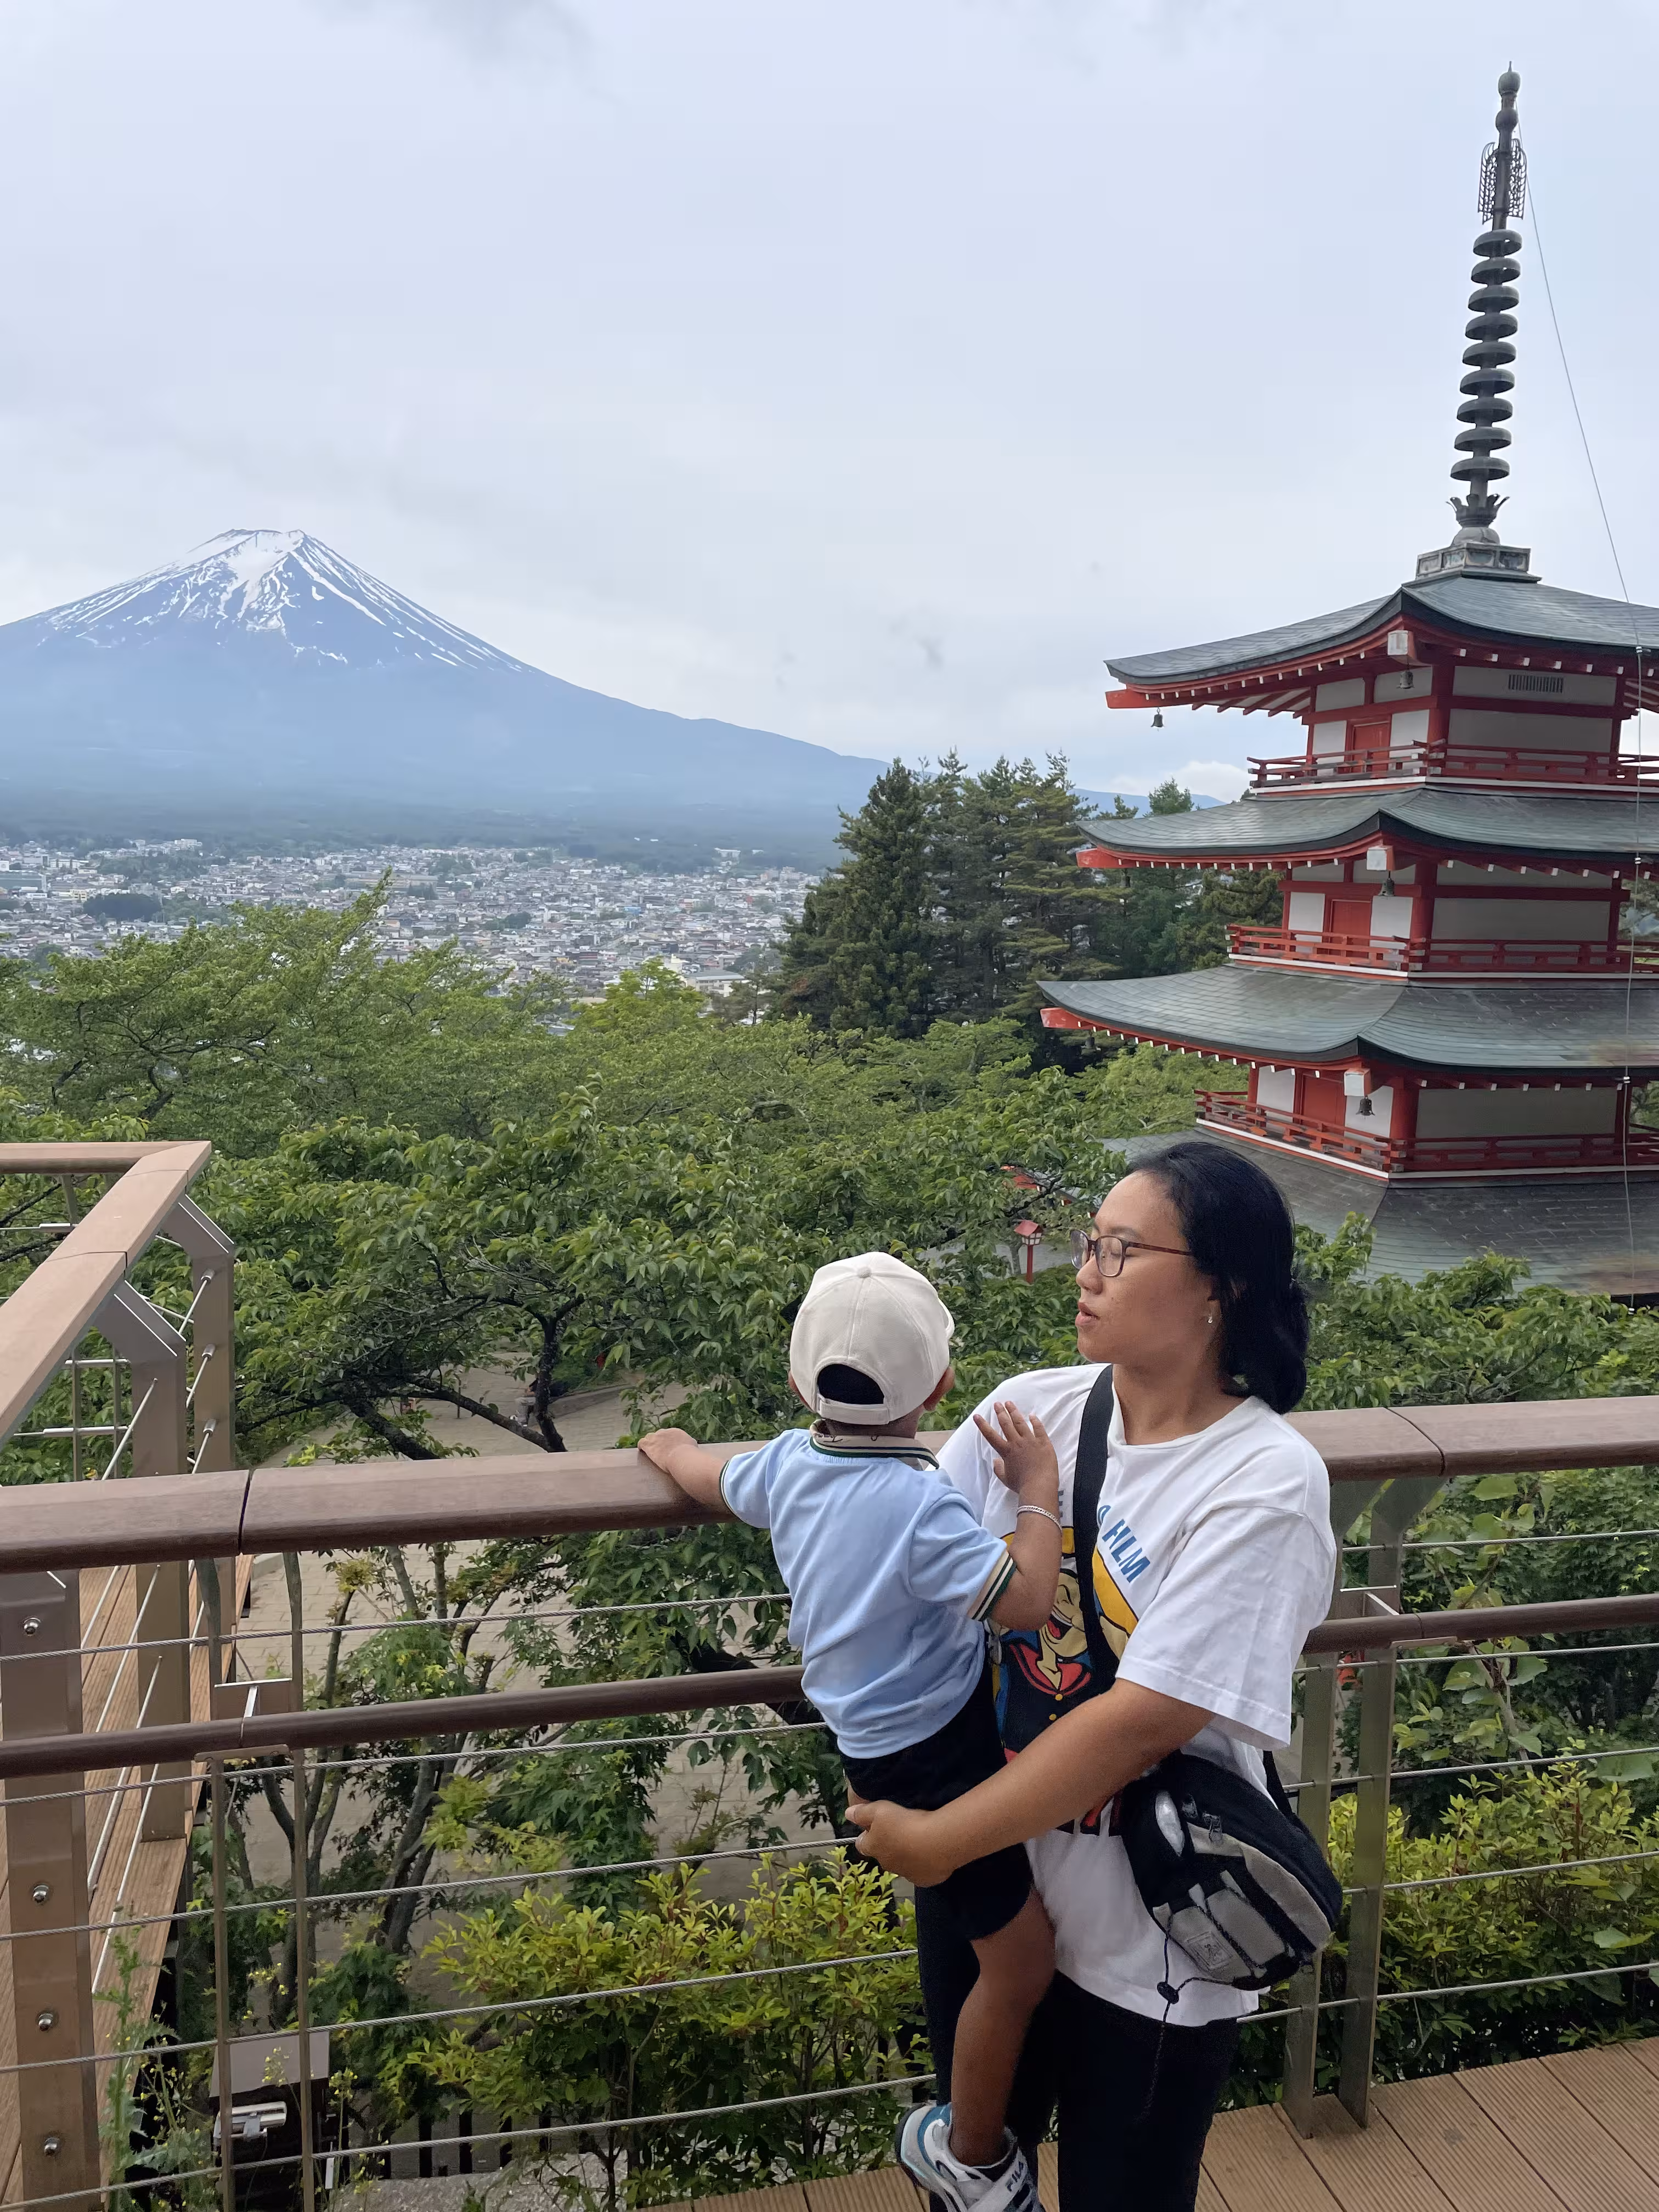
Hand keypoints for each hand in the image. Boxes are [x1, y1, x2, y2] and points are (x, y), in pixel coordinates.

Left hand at [638, 1427, 699, 1477]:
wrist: (681, 1458)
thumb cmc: (689, 1454)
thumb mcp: (692, 1445)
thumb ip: (689, 1442)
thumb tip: (691, 1443)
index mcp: (675, 1431)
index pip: (668, 1434)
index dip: (666, 1440)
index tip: (667, 1446)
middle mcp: (664, 1432)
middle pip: (658, 1435)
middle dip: (658, 1441)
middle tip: (659, 1448)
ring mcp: (655, 1438)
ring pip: (649, 1437)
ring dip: (649, 1442)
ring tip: (648, 1447)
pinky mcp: (649, 1445)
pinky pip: (641, 1442)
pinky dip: (641, 1445)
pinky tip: (641, 1449)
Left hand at [847, 1797, 961, 1888]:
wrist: (937, 1842)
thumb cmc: (905, 1823)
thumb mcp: (880, 1809)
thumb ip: (862, 1812)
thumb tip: (848, 1814)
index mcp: (873, 1847)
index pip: (862, 1844)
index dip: (867, 1835)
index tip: (875, 1826)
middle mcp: (886, 1864)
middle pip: (882, 1854)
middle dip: (888, 1844)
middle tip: (900, 1829)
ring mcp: (905, 1874)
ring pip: (901, 1863)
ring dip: (905, 1854)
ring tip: (918, 1839)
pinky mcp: (923, 1879)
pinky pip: (920, 1871)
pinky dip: (922, 1863)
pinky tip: (931, 1851)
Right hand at [972, 1399, 1057, 1500]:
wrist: (1039, 1486)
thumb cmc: (1021, 1485)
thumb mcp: (1005, 1479)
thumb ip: (998, 1469)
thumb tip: (995, 1461)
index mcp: (1006, 1452)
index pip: (991, 1435)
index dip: (982, 1425)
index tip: (976, 1416)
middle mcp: (1017, 1443)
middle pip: (1006, 1424)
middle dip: (1000, 1412)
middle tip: (997, 1403)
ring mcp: (1031, 1441)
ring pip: (1020, 1423)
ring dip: (1014, 1412)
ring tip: (1009, 1403)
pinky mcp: (1043, 1443)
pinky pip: (1039, 1429)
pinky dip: (1035, 1421)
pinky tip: (1032, 1415)